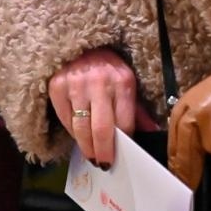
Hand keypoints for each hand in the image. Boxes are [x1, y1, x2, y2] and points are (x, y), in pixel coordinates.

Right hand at [48, 48, 157, 166]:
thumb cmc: (109, 68)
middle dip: (103, 152)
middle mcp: (99, 82)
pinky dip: (72, 132)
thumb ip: (137, 109)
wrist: (82, 45)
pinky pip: (65, 119)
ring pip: (81, 128)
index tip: (122, 156)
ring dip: (86, 148)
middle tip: (104, 165)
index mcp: (123, 81)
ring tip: (91, 157)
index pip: (124, 123)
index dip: (123, 143)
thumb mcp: (127, 82)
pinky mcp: (57, 87)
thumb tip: (153, 132)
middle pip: (102, 130)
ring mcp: (76, 84)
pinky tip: (79, 136)